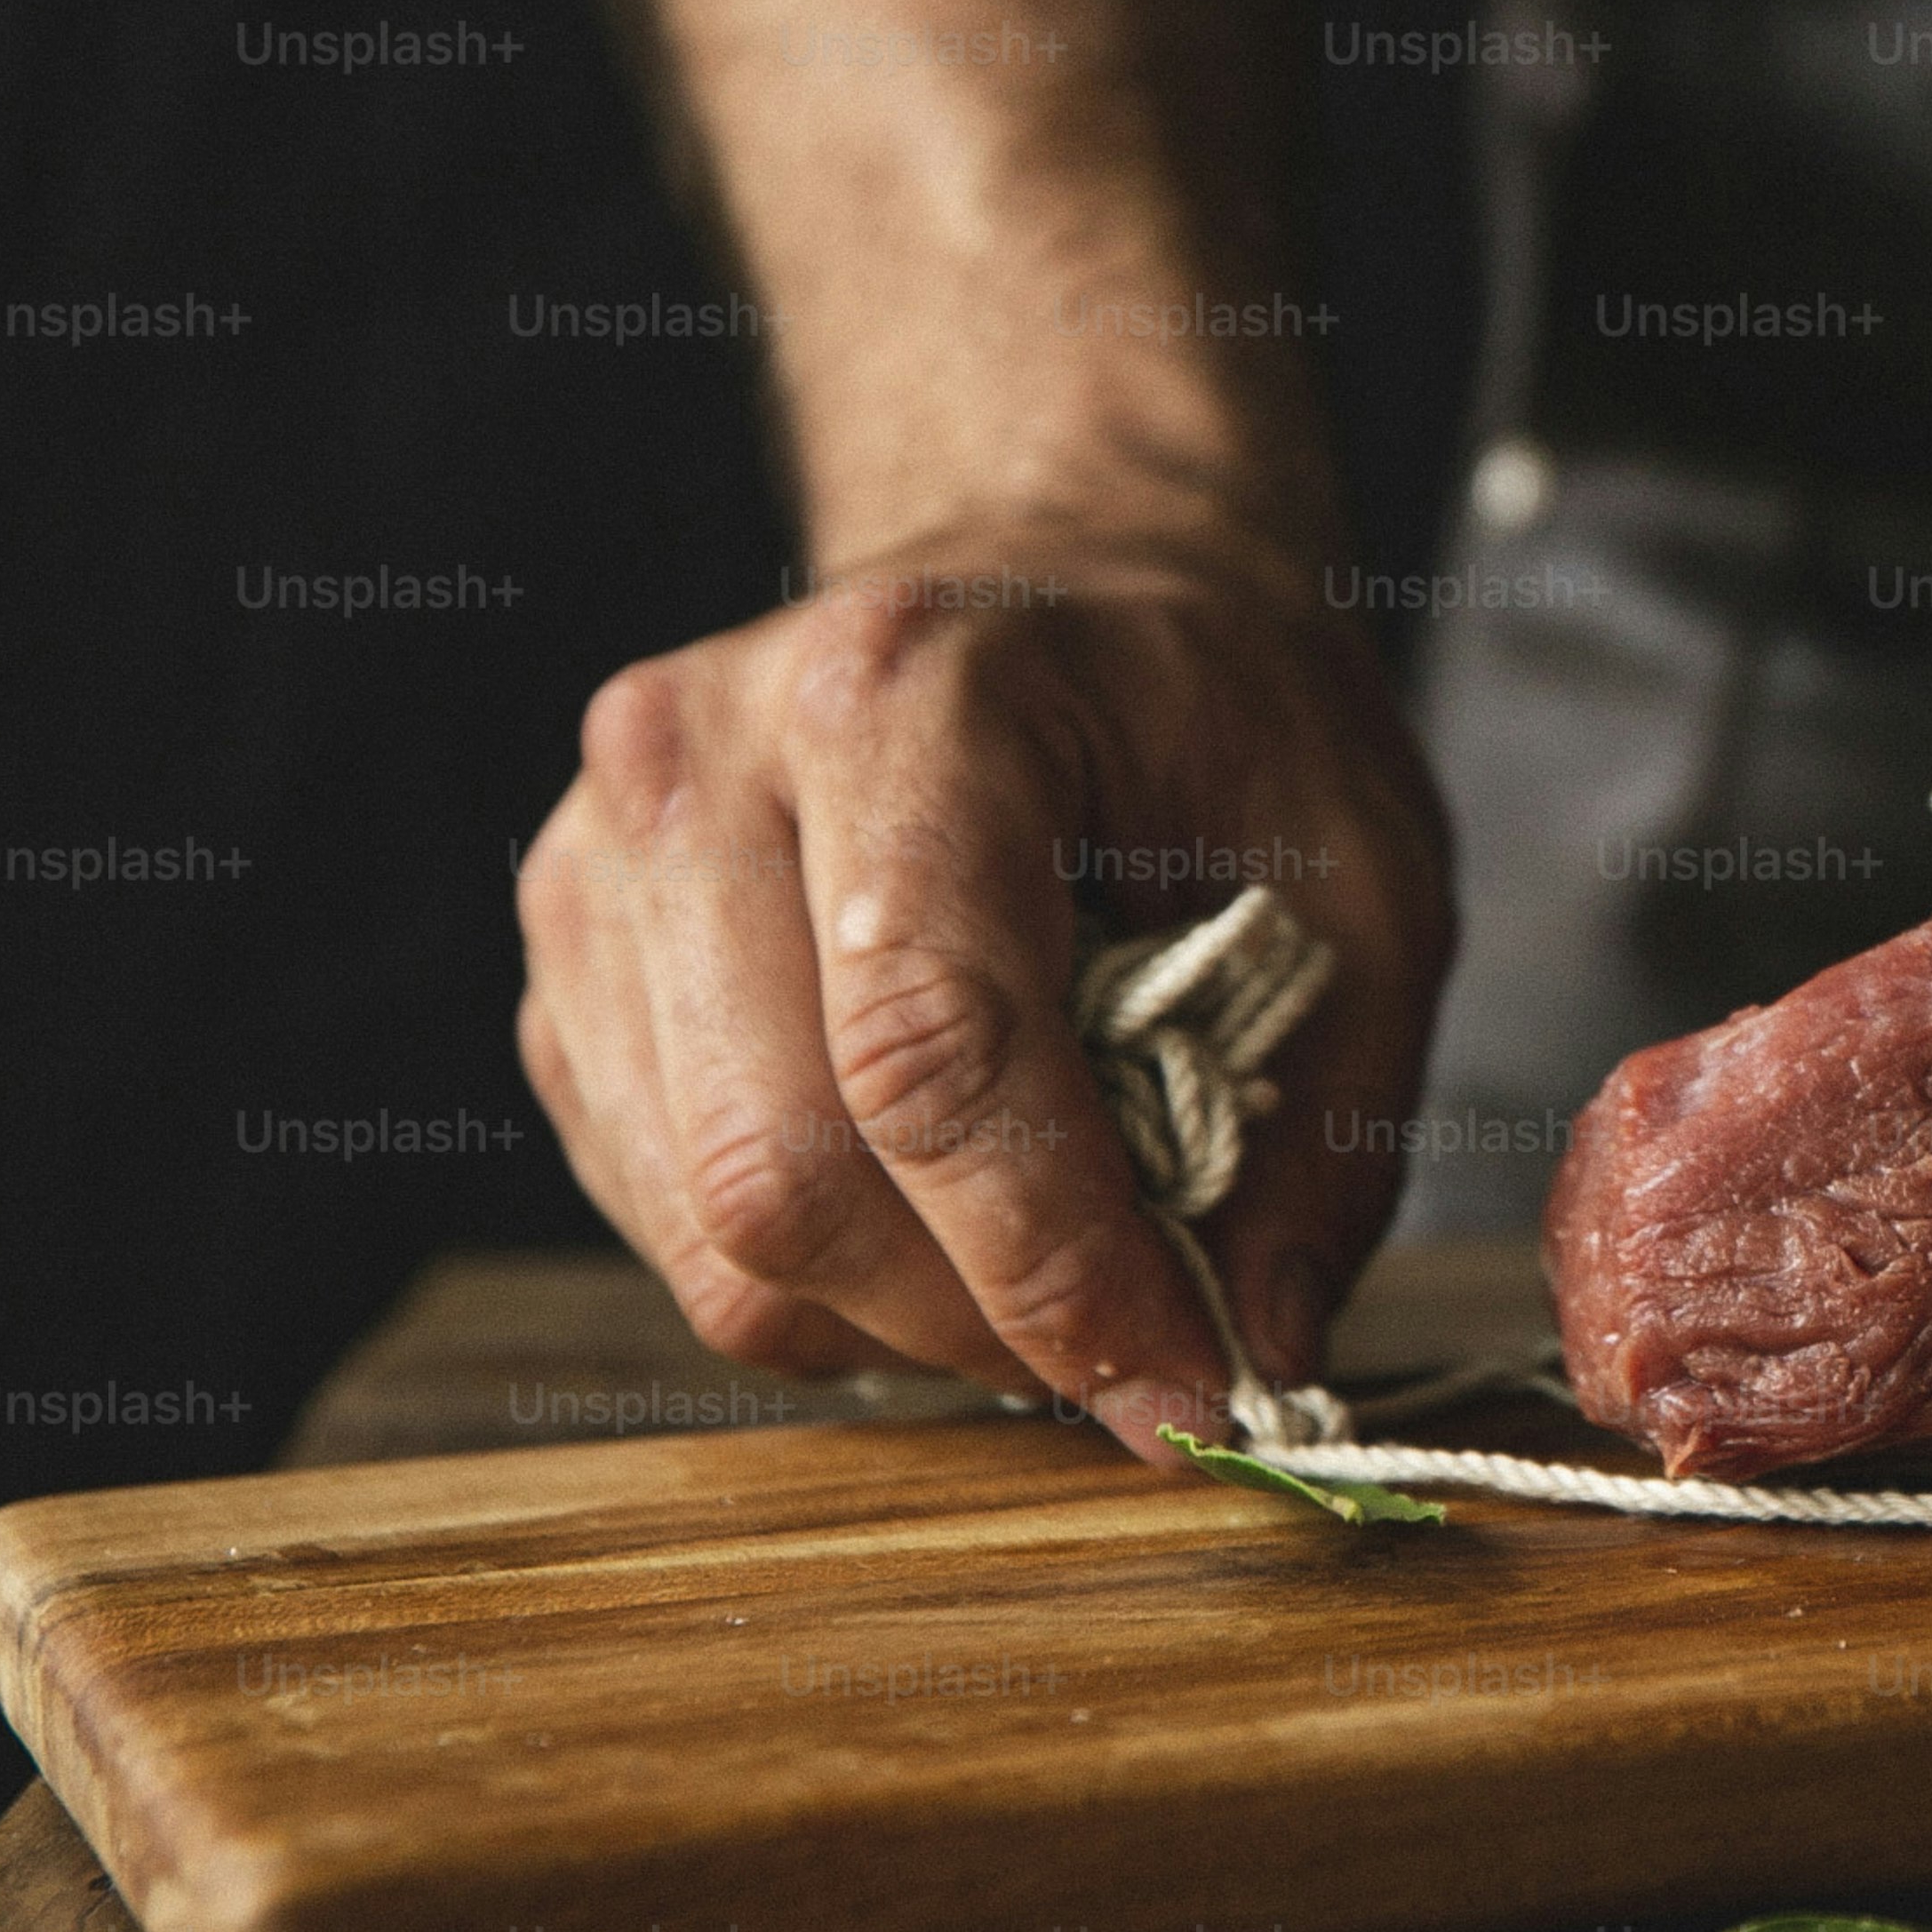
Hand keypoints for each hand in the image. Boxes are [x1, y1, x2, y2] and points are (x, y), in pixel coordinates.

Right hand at [514, 517, 1452, 1454]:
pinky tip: (931, 1200)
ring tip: (1037, 1260)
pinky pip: (663, 1212)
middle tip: (1126, 1345)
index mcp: (905, 693)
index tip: (1182, 1377)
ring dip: (894, 1317)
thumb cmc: (1206, 701)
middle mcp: (703, 760)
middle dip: (975, 1318)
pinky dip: (815, 1271)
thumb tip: (1259, 1356)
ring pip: (709, 1225)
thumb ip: (1328, 1118)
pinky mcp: (569, 958)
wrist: (1057, 555)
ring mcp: (603, 860)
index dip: (1055, 1261)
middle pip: (782, 1168)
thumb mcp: (1362, 868)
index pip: (930, 1050)